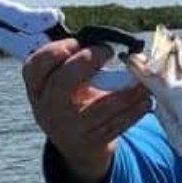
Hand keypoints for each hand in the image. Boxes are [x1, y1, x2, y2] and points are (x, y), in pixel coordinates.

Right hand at [22, 39, 150, 182]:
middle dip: (86, 63)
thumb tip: (109, 40)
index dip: (55, 50)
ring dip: (126, 92)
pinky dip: (134, 111)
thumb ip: (76, 61)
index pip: (35, 65)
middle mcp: (48, 108)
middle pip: (61, 83)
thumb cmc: (72, 98)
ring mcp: (69, 128)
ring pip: (99, 108)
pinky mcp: (92, 141)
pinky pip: (116, 125)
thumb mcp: (62, 80)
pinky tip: (146, 100)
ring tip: (143, 80)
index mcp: (38, 87)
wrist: (76, 143)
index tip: (77, 42)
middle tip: (108, 50)